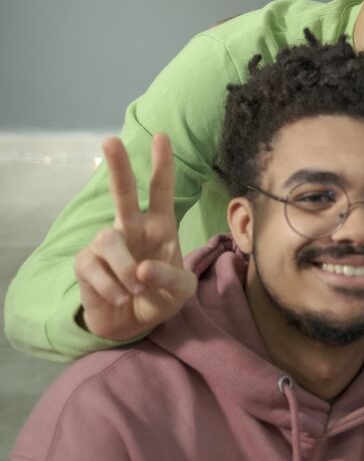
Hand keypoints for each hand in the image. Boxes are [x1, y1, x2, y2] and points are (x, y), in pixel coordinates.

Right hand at [74, 134, 196, 340]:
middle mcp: (132, 228)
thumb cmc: (161, 297)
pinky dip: (111, 287)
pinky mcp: (85, 263)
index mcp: (160, 226)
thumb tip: (142, 269)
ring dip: (124, 269)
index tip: (161, 136)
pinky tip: (120, 297)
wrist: (133, 323)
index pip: (161, 190)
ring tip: (135, 291)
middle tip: (109, 141)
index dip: (162, 164)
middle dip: (118, 166)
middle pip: (122, 192)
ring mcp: (106, 243)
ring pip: (108, 240)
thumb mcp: (181, 291)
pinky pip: (94, 269)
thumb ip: (170, 278)